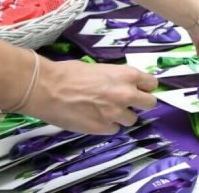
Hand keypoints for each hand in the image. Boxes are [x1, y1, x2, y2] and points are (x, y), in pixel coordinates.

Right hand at [21, 58, 157, 134]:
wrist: (47, 88)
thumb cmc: (69, 73)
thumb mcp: (100, 69)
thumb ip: (116, 79)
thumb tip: (122, 85)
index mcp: (127, 75)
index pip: (152, 84)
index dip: (145, 88)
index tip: (139, 90)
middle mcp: (126, 94)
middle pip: (150, 104)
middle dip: (140, 104)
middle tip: (127, 103)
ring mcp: (116, 113)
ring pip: (132, 120)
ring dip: (122, 116)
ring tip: (105, 111)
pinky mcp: (103, 129)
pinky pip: (114, 130)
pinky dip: (107, 126)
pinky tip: (94, 119)